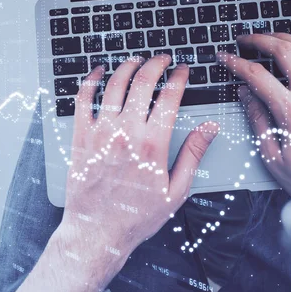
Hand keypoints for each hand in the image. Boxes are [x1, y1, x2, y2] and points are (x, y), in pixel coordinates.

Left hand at [12, 56, 218, 291]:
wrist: (98, 232)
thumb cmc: (138, 216)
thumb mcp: (176, 191)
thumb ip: (192, 155)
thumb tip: (209, 128)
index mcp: (153, 145)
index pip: (169, 97)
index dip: (178, 78)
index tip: (183, 70)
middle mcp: (126, 133)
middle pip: (142, 83)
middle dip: (155, 64)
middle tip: (162, 59)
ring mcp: (101, 133)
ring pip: (113, 86)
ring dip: (127, 67)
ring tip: (135, 60)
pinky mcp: (81, 137)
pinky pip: (82, 100)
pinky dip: (90, 81)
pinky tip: (97, 72)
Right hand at [217, 33, 290, 195]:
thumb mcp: (270, 153)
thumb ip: (257, 118)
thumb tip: (245, 93)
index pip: (256, 76)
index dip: (236, 63)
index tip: (225, 57)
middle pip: (284, 52)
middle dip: (260, 40)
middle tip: (246, 39)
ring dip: (288, 37)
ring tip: (273, 36)